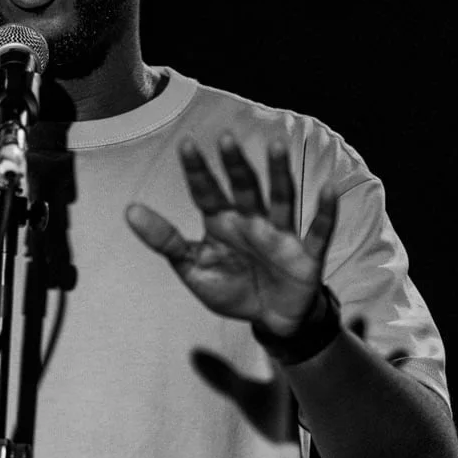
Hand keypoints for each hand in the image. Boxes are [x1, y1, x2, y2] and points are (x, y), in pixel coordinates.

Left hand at [126, 133, 337, 334]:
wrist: (270, 319)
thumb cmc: (233, 287)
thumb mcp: (193, 268)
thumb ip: (165, 241)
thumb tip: (129, 211)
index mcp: (222, 224)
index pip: (207, 192)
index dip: (197, 171)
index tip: (186, 144)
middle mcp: (252, 221)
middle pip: (244, 188)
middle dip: (235, 165)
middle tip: (226, 139)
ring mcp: (280, 235)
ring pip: (280, 199)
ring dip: (278, 174)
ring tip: (276, 146)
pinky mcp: (305, 254)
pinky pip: (317, 231)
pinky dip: (325, 212)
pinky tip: (328, 189)